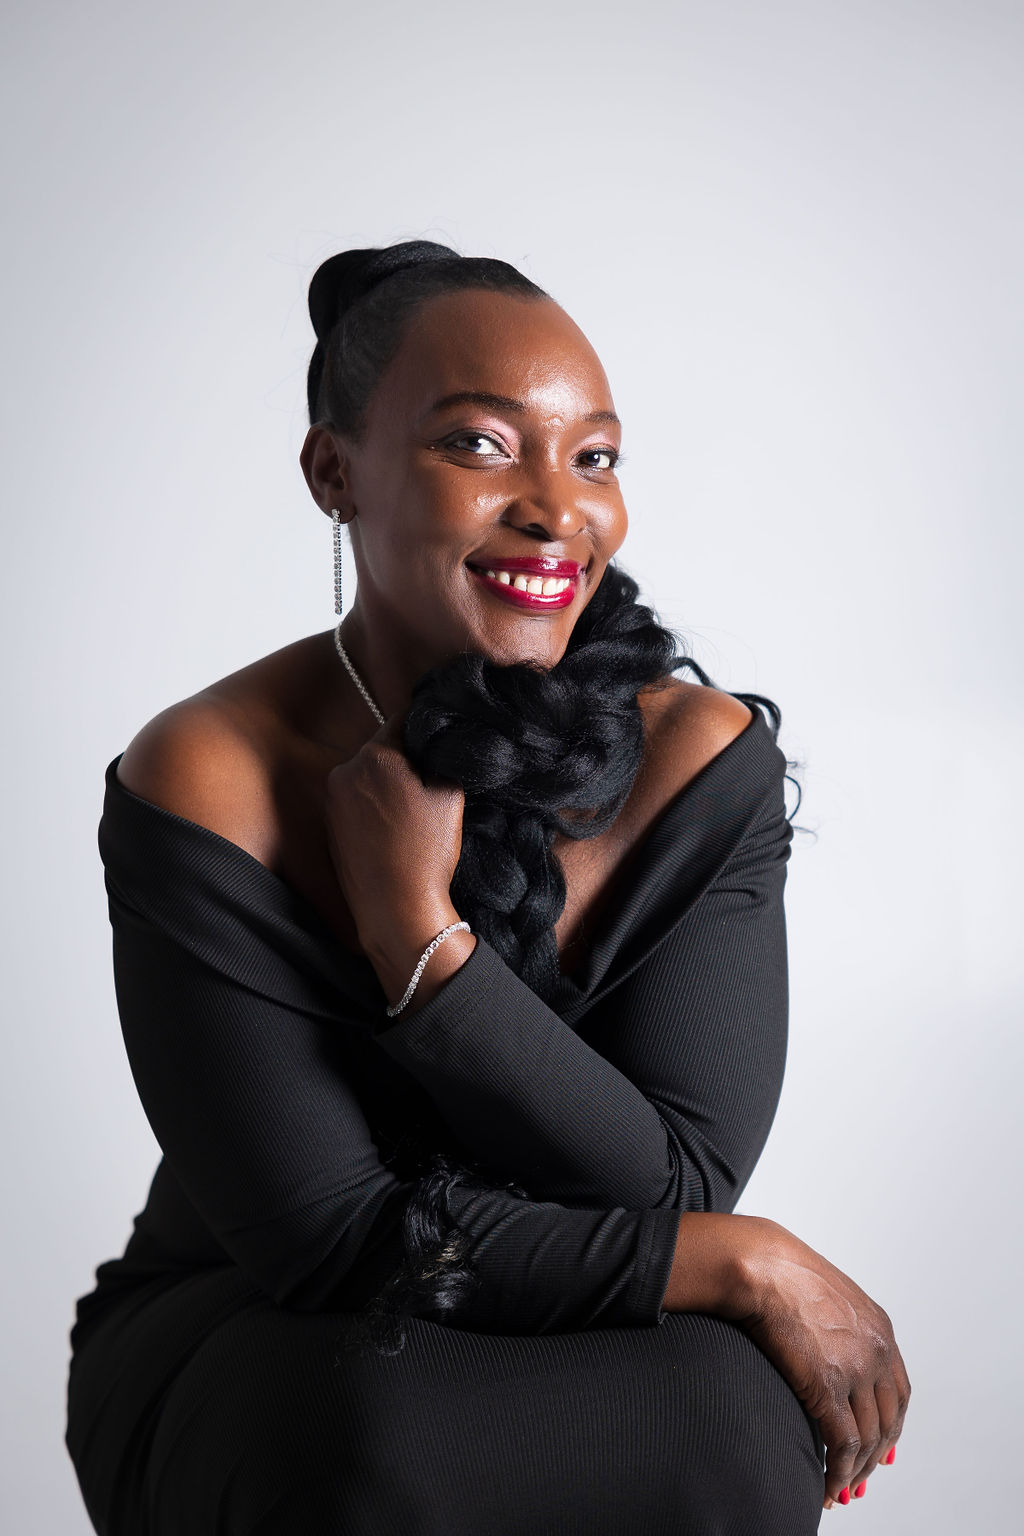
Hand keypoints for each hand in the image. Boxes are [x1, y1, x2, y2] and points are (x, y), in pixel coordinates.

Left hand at [324, 710, 466, 952]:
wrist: (395, 911)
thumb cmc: (425, 853)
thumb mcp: (449, 797)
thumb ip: (441, 758)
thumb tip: (437, 744)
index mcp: (374, 757)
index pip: (401, 720)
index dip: (424, 727)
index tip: (438, 737)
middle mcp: (345, 772)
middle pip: (382, 750)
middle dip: (405, 760)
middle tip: (430, 784)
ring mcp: (333, 802)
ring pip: (368, 777)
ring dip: (389, 785)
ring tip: (414, 814)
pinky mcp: (330, 828)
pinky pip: (357, 804)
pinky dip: (374, 809)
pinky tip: (395, 832)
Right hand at [727, 1217, 909, 1507]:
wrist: (760, 1264)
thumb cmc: (778, 1270)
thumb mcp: (825, 1292)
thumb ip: (837, 1322)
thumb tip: (824, 1343)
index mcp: (880, 1327)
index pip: (898, 1389)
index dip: (891, 1423)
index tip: (882, 1446)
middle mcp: (877, 1350)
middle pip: (890, 1419)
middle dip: (878, 1455)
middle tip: (862, 1477)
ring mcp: (856, 1369)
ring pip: (869, 1438)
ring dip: (857, 1471)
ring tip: (842, 1489)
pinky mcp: (828, 1387)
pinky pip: (844, 1444)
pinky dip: (839, 1471)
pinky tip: (828, 1484)